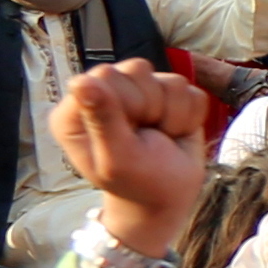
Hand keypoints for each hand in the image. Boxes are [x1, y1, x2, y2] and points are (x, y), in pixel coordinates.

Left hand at [56, 64, 213, 260]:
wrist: (169, 197)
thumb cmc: (138, 184)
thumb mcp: (117, 159)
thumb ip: (102, 120)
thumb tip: (82, 81)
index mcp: (78, 109)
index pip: (104, 76)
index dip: (126, 102)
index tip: (128, 132)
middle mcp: (105, 93)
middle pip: (138, 70)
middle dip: (151, 108)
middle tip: (145, 138)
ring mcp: (139, 91)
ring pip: (169, 79)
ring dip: (172, 114)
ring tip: (160, 136)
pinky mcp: (168, 95)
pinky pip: (190, 90)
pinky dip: (189, 116)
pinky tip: (174, 133)